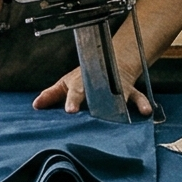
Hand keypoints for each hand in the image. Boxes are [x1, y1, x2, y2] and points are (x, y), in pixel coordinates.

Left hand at [34, 66, 153, 116]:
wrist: (112, 64)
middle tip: (95, 116)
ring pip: (118, 97)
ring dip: (120, 107)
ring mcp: (116, 89)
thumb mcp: (66, 83)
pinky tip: (147, 112)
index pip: (75, 92)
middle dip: (96, 106)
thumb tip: (35, 105)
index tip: (70, 111)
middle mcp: (99, 86)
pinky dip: (143, 104)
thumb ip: (52, 95)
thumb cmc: (85, 77)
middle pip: (97, 96)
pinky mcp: (130, 93)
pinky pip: (138, 98)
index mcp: (81, 84)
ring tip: (123, 116)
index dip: (72, 101)